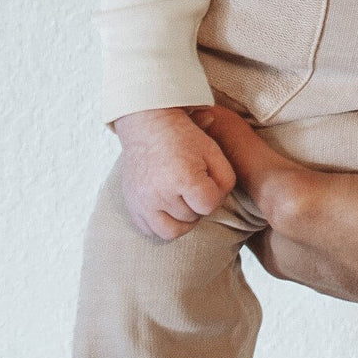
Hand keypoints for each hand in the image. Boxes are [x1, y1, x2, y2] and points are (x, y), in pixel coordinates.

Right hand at [114, 106, 236, 239]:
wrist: (147, 125)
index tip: (207, 179)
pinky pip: (151, 230)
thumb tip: (215, 203)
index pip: (209, 205)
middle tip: (193, 184)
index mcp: (182, 177)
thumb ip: (225, 180)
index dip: (215, 194)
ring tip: (183, 199)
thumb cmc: (184, 138)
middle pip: (192, 218)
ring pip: (172, 232)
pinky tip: (167, 204)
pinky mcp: (132, 206)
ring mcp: (142, 202)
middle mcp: (159, 193)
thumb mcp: (213, 151)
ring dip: (182, 219)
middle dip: (197, 204)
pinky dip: (162, 222)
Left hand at [189, 103, 357, 312]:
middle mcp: (302, 242)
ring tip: (303, 100)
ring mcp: (344, 232)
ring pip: (312, 179)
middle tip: (260, 93)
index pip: (232, 194)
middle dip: (266, 144)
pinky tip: (349, 126)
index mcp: (273, 245)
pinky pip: (349, 178)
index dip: (223, 154)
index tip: (219, 108)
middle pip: (271, 184)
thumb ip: (250, 164)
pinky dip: (343, 154)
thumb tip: (205, 121)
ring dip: (309, 146)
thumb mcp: (297, 199)